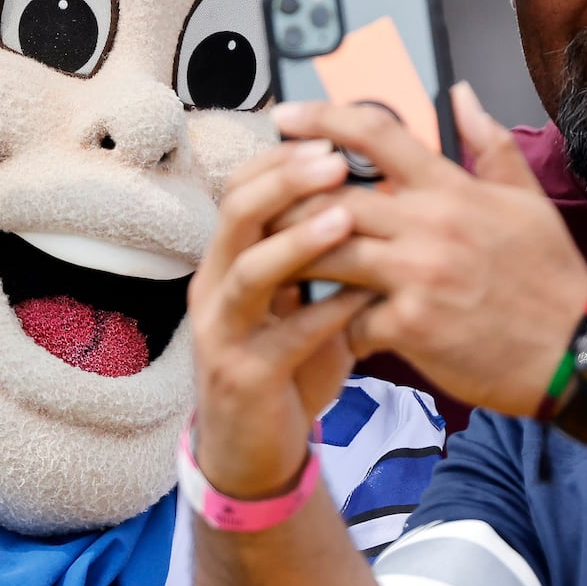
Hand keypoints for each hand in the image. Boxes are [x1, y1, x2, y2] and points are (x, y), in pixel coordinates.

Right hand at [189, 140, 371, 498]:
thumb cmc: (287, 364)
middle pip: (236, 214)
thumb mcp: (300, 298)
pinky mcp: (243, 377)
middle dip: (285, 181)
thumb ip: (322, 253)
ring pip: (248, 272)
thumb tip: (372, 192)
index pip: (241, 187)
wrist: (256, 450)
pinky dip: (326, 315)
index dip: (279, 157)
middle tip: (335, 160)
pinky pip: (283, 338)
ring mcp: (223, 333)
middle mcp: (214, 287)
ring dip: (297, 241)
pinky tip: (366, 301)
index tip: (328, 136)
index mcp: (228, 259)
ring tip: (345, 217)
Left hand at [272, 84, 586, 414]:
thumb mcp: (528, 202)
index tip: (286, 116)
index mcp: (454, 189)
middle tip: (266, 208)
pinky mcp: (413, 327)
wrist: (579, 352)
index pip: (377, 133)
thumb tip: (460, 96)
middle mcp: (432, 225)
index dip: (322, 118)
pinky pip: (351, 320)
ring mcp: (419, 276)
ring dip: (301, 262)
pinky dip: (340, 325)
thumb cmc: (551, 280)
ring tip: (285, 266)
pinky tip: (340, 328)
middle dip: (289, 202)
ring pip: (329, 255)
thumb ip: (489, 145)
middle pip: (333, 197)